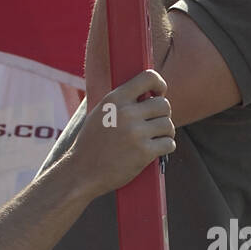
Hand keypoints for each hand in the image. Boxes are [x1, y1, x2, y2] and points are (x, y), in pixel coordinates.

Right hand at [69, 70, 174, 195]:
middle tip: (154, 124)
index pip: (149, 77)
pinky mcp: (144, 152)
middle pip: (164, 105)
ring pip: (168, 125)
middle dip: (163, 115)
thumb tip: (148, 93)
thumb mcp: (100, 113)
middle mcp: (126, 113)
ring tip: (155, 138)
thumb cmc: (91, 143)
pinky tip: (157, 150)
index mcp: (115, 99)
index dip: (159, 84)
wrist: (81, 172)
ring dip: (166, 133)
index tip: (159, 94)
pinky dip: (166, 147)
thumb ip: (121, 102)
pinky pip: (169, 143)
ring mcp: (136, 133)